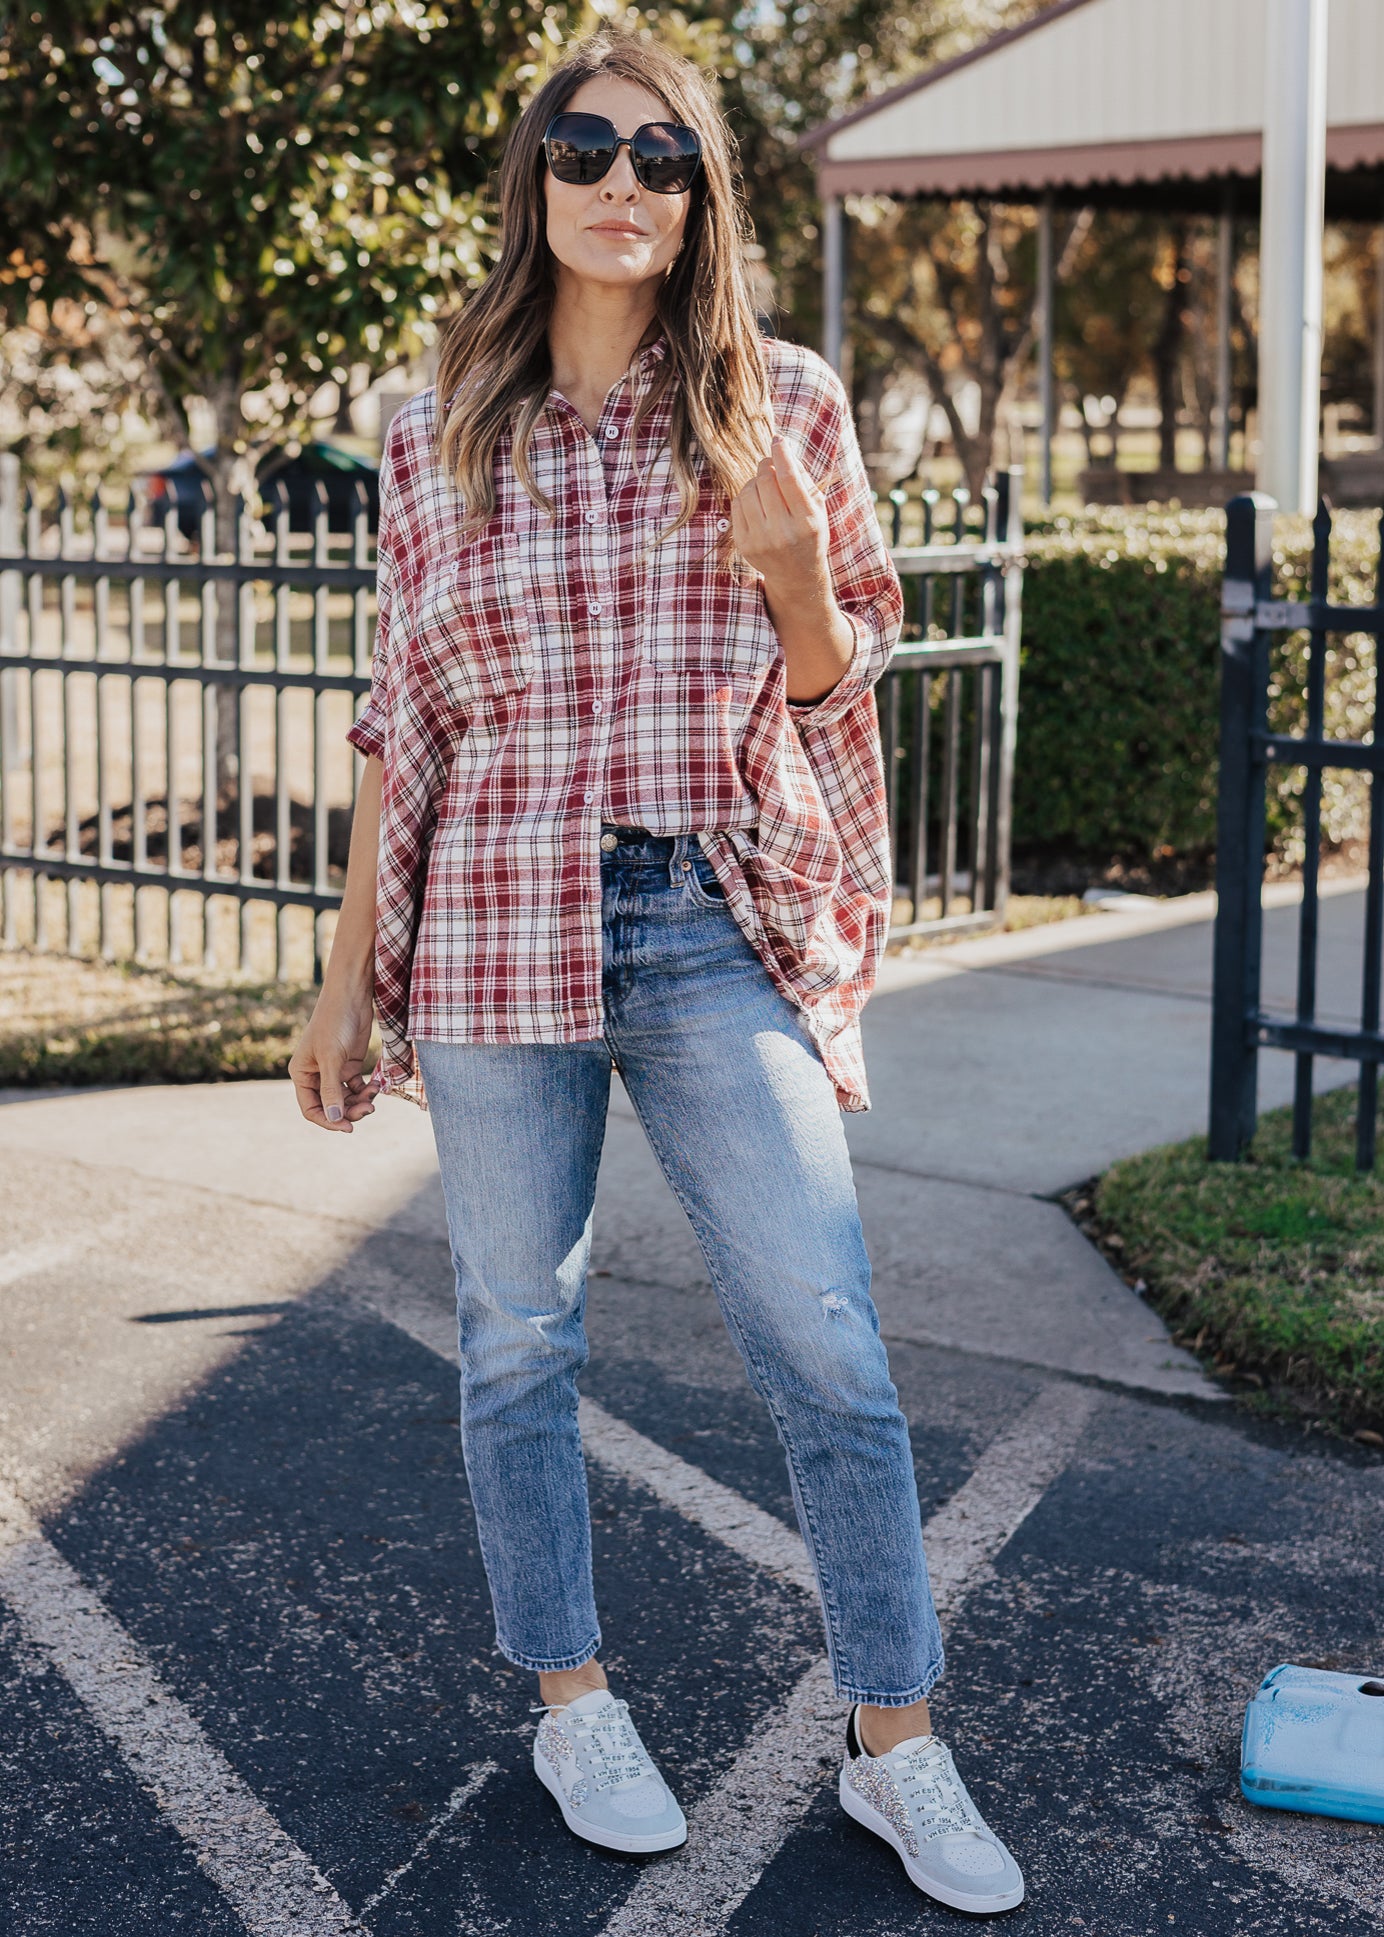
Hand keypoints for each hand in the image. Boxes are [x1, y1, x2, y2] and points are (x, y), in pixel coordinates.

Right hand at [288, 981, 378, 1132]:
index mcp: (302, 1074)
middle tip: (369, 1109)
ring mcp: (334, 1069)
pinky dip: (367, 1089)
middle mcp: (316, 1074)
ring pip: (347, 1098)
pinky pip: (358, 1086)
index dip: (328, 1121)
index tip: (348, 1127)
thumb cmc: (335, 1023)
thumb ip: (332, 1090)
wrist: (352, 995)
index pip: (311, 1108)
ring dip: (361, 1100)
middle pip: (332, 1105)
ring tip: (374, 1095)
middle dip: (349, 1110)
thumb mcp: (332, 1058)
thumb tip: (334, 1119)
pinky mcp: (350, 1063)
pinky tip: (378, 1085)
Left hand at [730, 435, 828, 592]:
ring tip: (765, 488)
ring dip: (755, 481)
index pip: (789, 479)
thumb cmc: (809, 534)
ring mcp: (760, 541)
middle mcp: (783, 533)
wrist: (797, 576)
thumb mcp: (817, 509)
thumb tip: (781, 449)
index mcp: (807, 522)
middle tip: (770, 465)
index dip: (782, 455)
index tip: (778, 440)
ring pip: (748, 490)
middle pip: (765, 481)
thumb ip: (803, 479)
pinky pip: (737, 505)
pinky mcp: (744, 545)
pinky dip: (745, 497)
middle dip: (766, 466)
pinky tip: (756, 503)